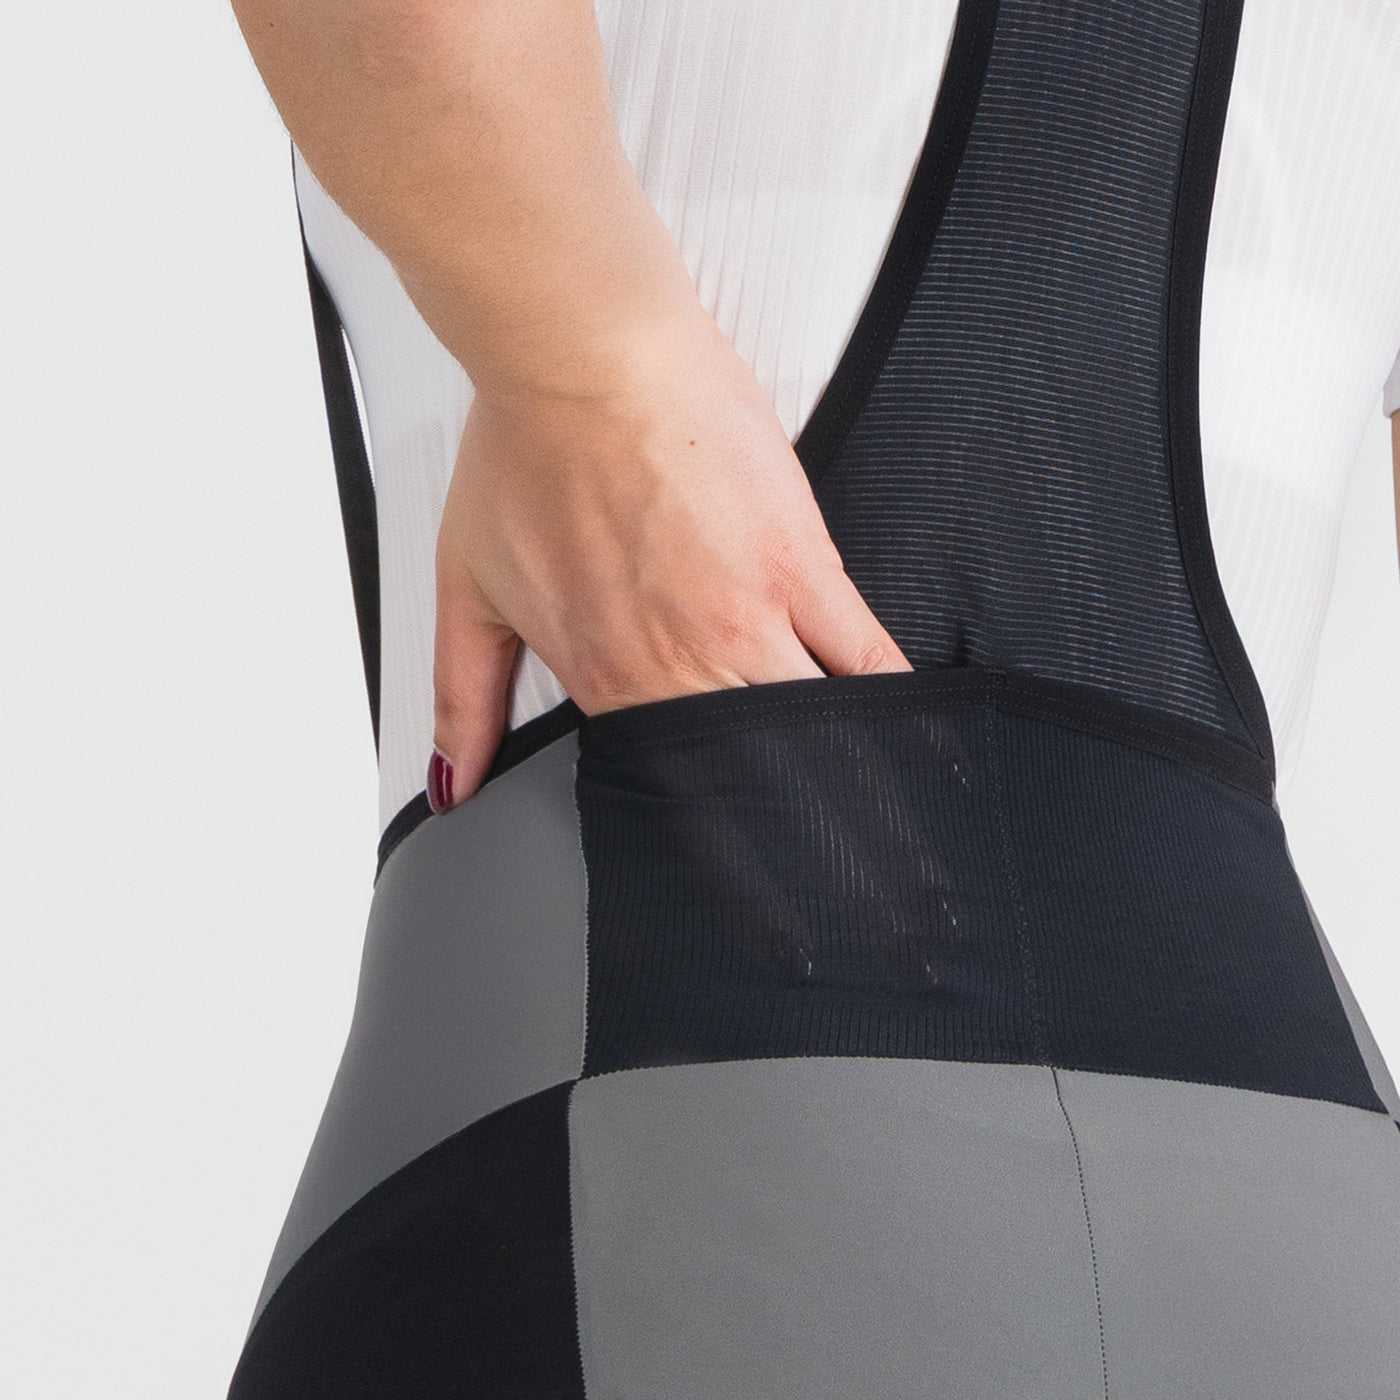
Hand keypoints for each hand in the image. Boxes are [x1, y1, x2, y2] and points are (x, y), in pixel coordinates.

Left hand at [429, 300, 911, 807]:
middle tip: (806, 837)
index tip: (728, 827)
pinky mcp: (799, 565)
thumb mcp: (468, 586)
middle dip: (779, 808)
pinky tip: (906, 727)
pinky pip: (864, 655)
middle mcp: (676, 664)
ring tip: (860, 795)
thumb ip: (463, 700)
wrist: (582, 353)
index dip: (706, 809)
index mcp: (605, 675)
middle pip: (748, 770)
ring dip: (833, 766)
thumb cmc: (533, 446)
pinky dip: (888, 698)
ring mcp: (746, 618)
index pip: (670, 778)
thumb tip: (452, 784)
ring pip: (808, 728)